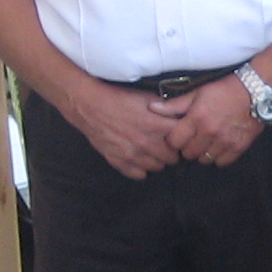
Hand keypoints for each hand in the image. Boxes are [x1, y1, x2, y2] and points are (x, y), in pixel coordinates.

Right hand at [59, 79, 189, 177]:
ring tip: (152, 150)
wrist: (89, 105)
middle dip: (172, 151)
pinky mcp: (119, 162)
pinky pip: (139, 175)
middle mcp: (147, 144)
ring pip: (157, 168)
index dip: (182, 137)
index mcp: (156, 126)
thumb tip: (180, 114)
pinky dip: (141, 168)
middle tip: (166, 144)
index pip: (182, 140)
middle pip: (172, 158)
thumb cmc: (118, 97)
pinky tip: (139, 158)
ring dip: (157, 160)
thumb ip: (165, 108)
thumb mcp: (146, 97)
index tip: (179, 135)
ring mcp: (133, 156)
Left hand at [170, 71, 268, 165]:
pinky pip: (221, 162)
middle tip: (192, 139)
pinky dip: (218, 157)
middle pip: (188, 154)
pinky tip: (218, 147)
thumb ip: (174, 104)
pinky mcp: (238, 147)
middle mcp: (209, 132)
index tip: (178, 135)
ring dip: (202, 153)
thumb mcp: (197, 92)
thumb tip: (152, 108)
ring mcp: (225, 141)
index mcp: (196, 118)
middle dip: (187, 147)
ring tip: (206, 142)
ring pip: (204, 160)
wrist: (255, 91)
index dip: (174, 140)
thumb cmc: (223, 90)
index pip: (174, 142)